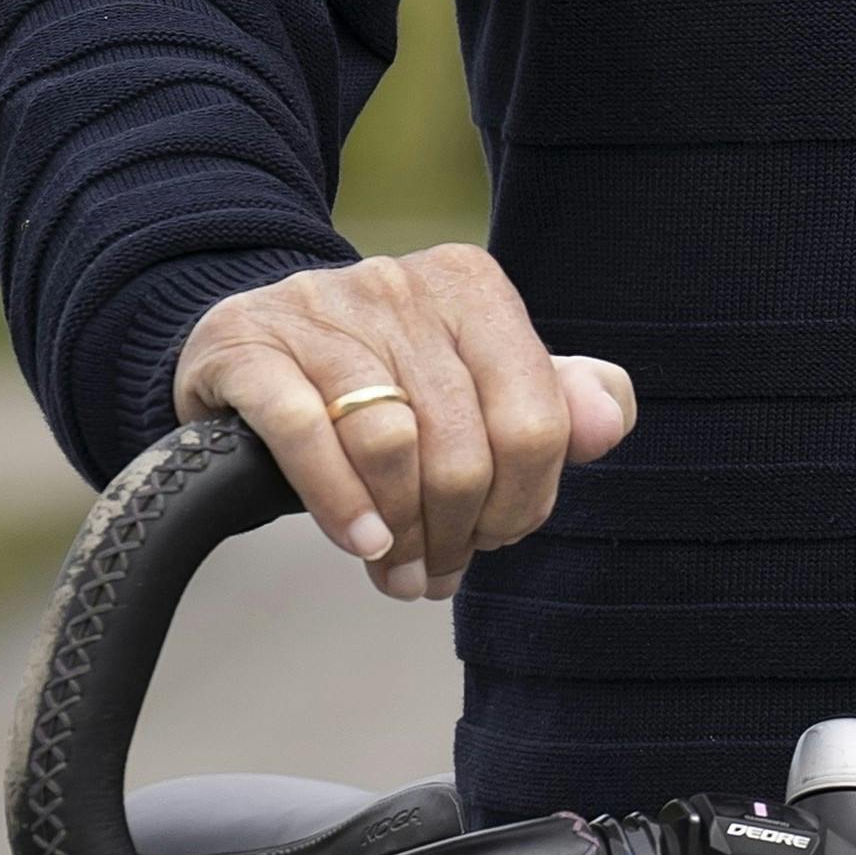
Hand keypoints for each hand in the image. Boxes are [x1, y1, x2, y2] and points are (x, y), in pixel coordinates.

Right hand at [175, 248, 635, 600]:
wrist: (255, 347)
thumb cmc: (381, 377)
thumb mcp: (475, 383)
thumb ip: (555, 403)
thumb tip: (606, 424)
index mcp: (472, 289)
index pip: (534, 418)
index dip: (524, 500)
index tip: (496, 536)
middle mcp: (400, 285)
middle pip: (463, 445)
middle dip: (457, 531)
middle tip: (440, 569)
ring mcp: (320, 309)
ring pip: (391, 443)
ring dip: (401, 531)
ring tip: (398, 566)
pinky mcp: (248, 344)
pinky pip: (305, 432)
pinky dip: (338, 500)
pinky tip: (360, 541)